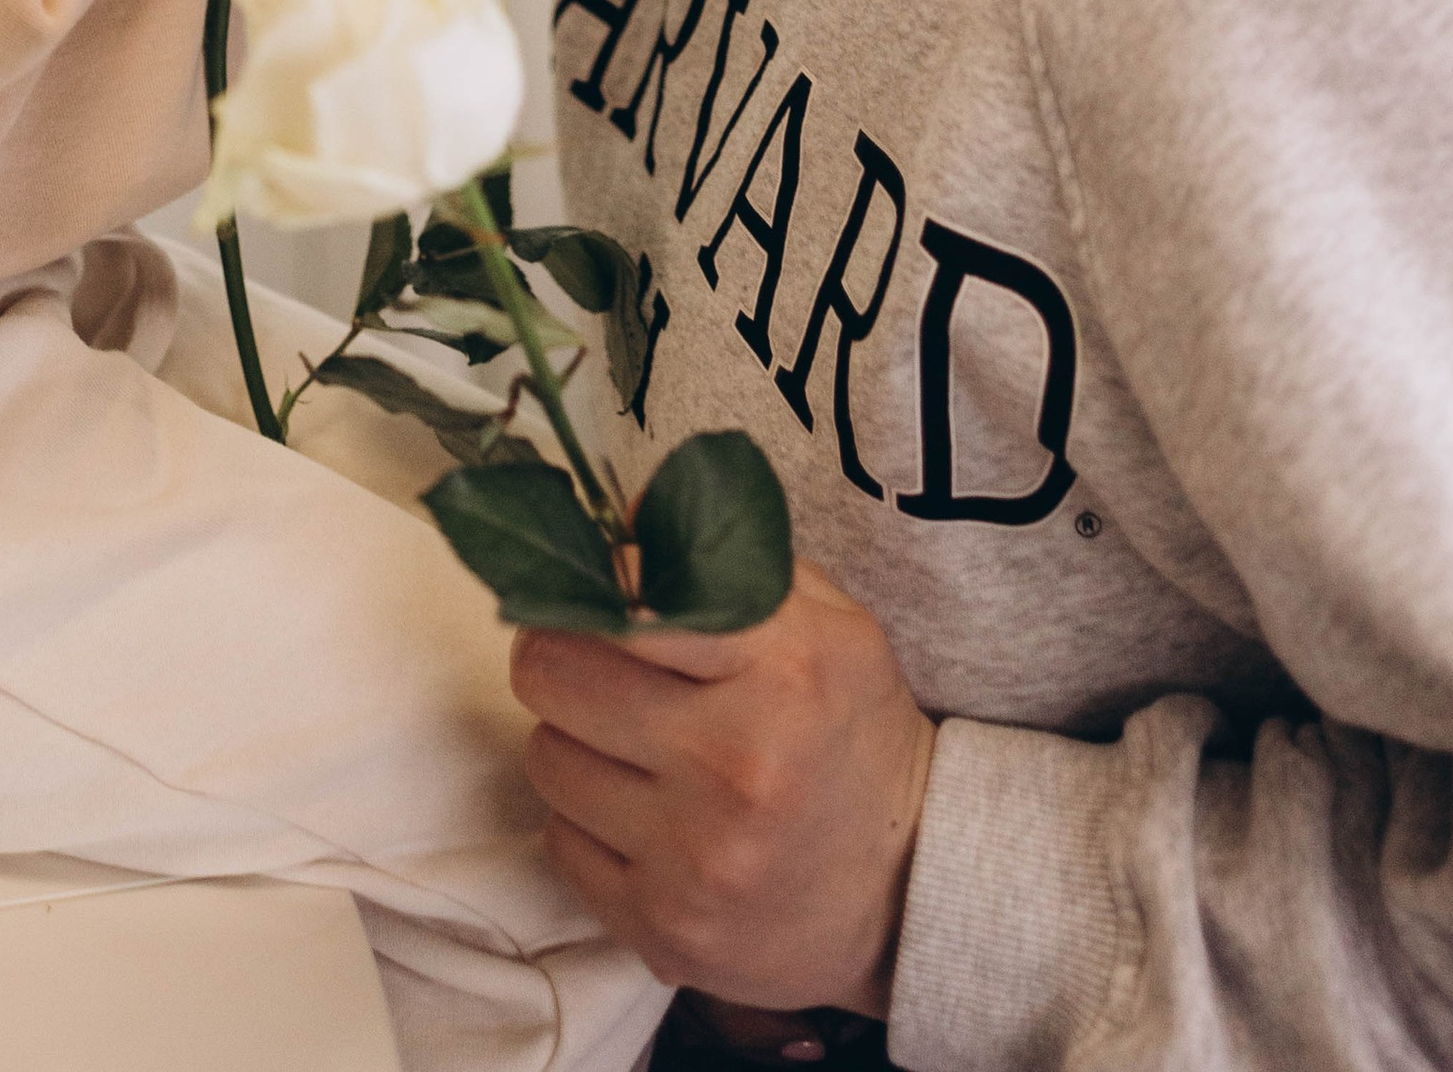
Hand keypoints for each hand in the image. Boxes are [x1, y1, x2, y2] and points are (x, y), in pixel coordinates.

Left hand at [510, 562, 933, 1019]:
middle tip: (594, 660)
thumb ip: (728, 558)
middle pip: (551, 673)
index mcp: (780, 672)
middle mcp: (732, 768)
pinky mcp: (660, 931)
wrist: (905, 891)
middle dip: (562, 653)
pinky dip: (586, 820)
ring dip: (575, 740)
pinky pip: (559, 841)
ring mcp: (692, 861)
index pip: (621, 599)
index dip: (592, 582)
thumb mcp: (829, 624)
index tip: (598, 586)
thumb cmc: (852, 735)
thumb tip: (618, 520)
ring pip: (547, 757)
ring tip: (630, 743)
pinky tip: (641, 812)